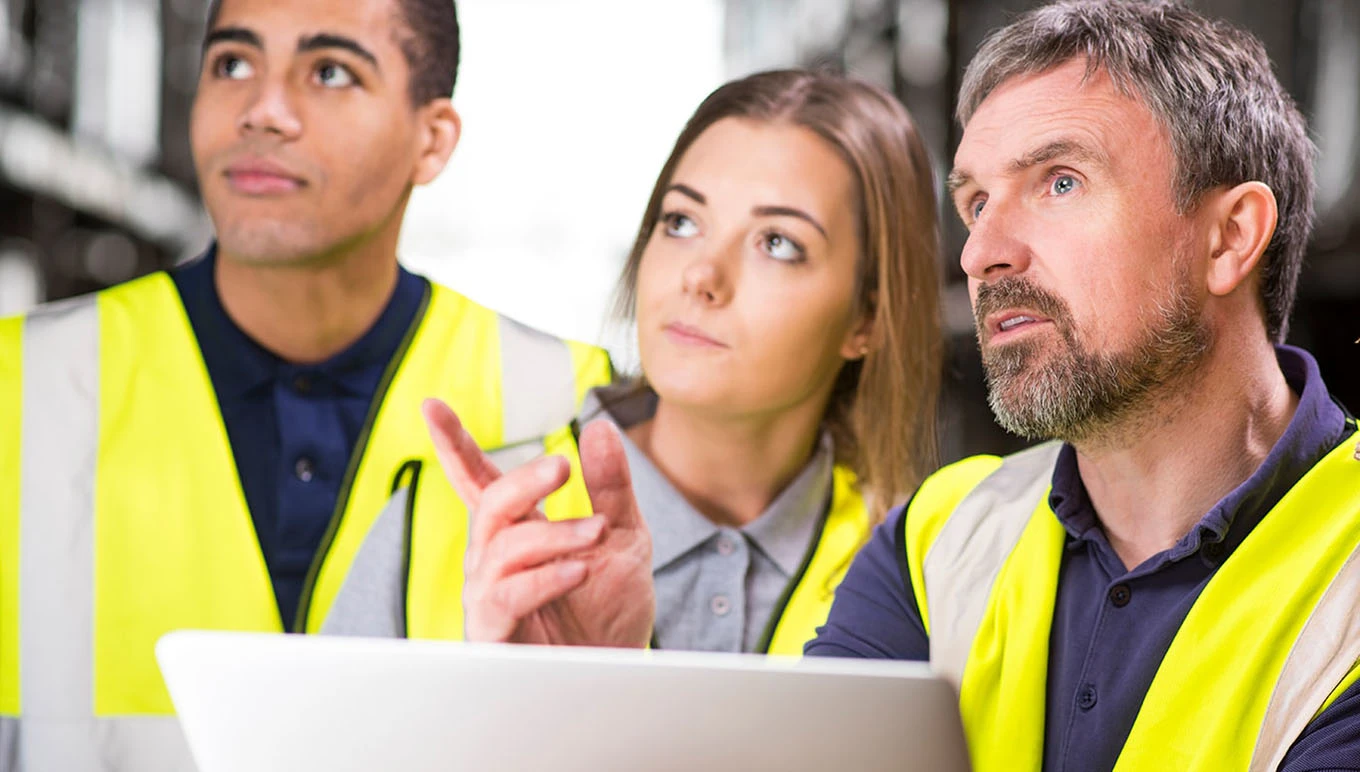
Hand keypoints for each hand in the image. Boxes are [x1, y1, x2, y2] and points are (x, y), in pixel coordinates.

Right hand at [423, 399, 653, 646]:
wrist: (620, 670)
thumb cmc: (610, 608)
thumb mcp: (622, 536)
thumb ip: (610, 486)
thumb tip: (600, 428)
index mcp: (517, 529)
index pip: (480, 480)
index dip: (454, 444)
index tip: (431, 405)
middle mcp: (495, 558)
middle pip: (490, 505)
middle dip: (523, 481)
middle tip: (561, 464)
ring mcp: (490, 595)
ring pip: (503, 548)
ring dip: (553, 535)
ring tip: (596, 533)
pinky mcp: (495, 632)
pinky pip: (507, 596)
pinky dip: (544, 578)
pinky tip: (578, 570)